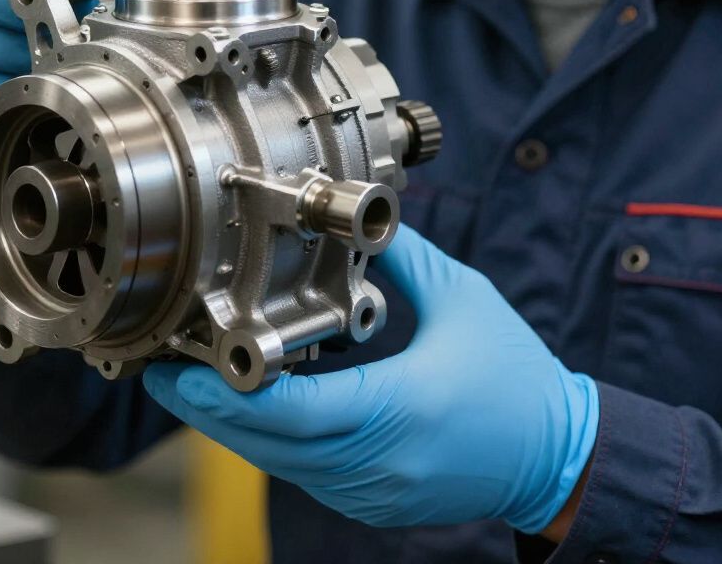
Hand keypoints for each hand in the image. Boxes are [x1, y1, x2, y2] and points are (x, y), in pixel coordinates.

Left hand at [144, 224, 597, 533]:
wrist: (557, 455)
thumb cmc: (516, 378)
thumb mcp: (464, 300)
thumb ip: (407, 258)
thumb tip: (365, 222)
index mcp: (401, 408)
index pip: (295, 410)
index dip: (228, 392)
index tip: (184, 367)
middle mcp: (380, 461)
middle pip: (270, 443)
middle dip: (209, 410)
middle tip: (164, 373)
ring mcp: (374, 490)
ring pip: (280, 465)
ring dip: (234, 427)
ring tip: (193, 384)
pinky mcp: (373, 500)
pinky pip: (304, 474)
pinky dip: (270, 444)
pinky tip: (250, 411)